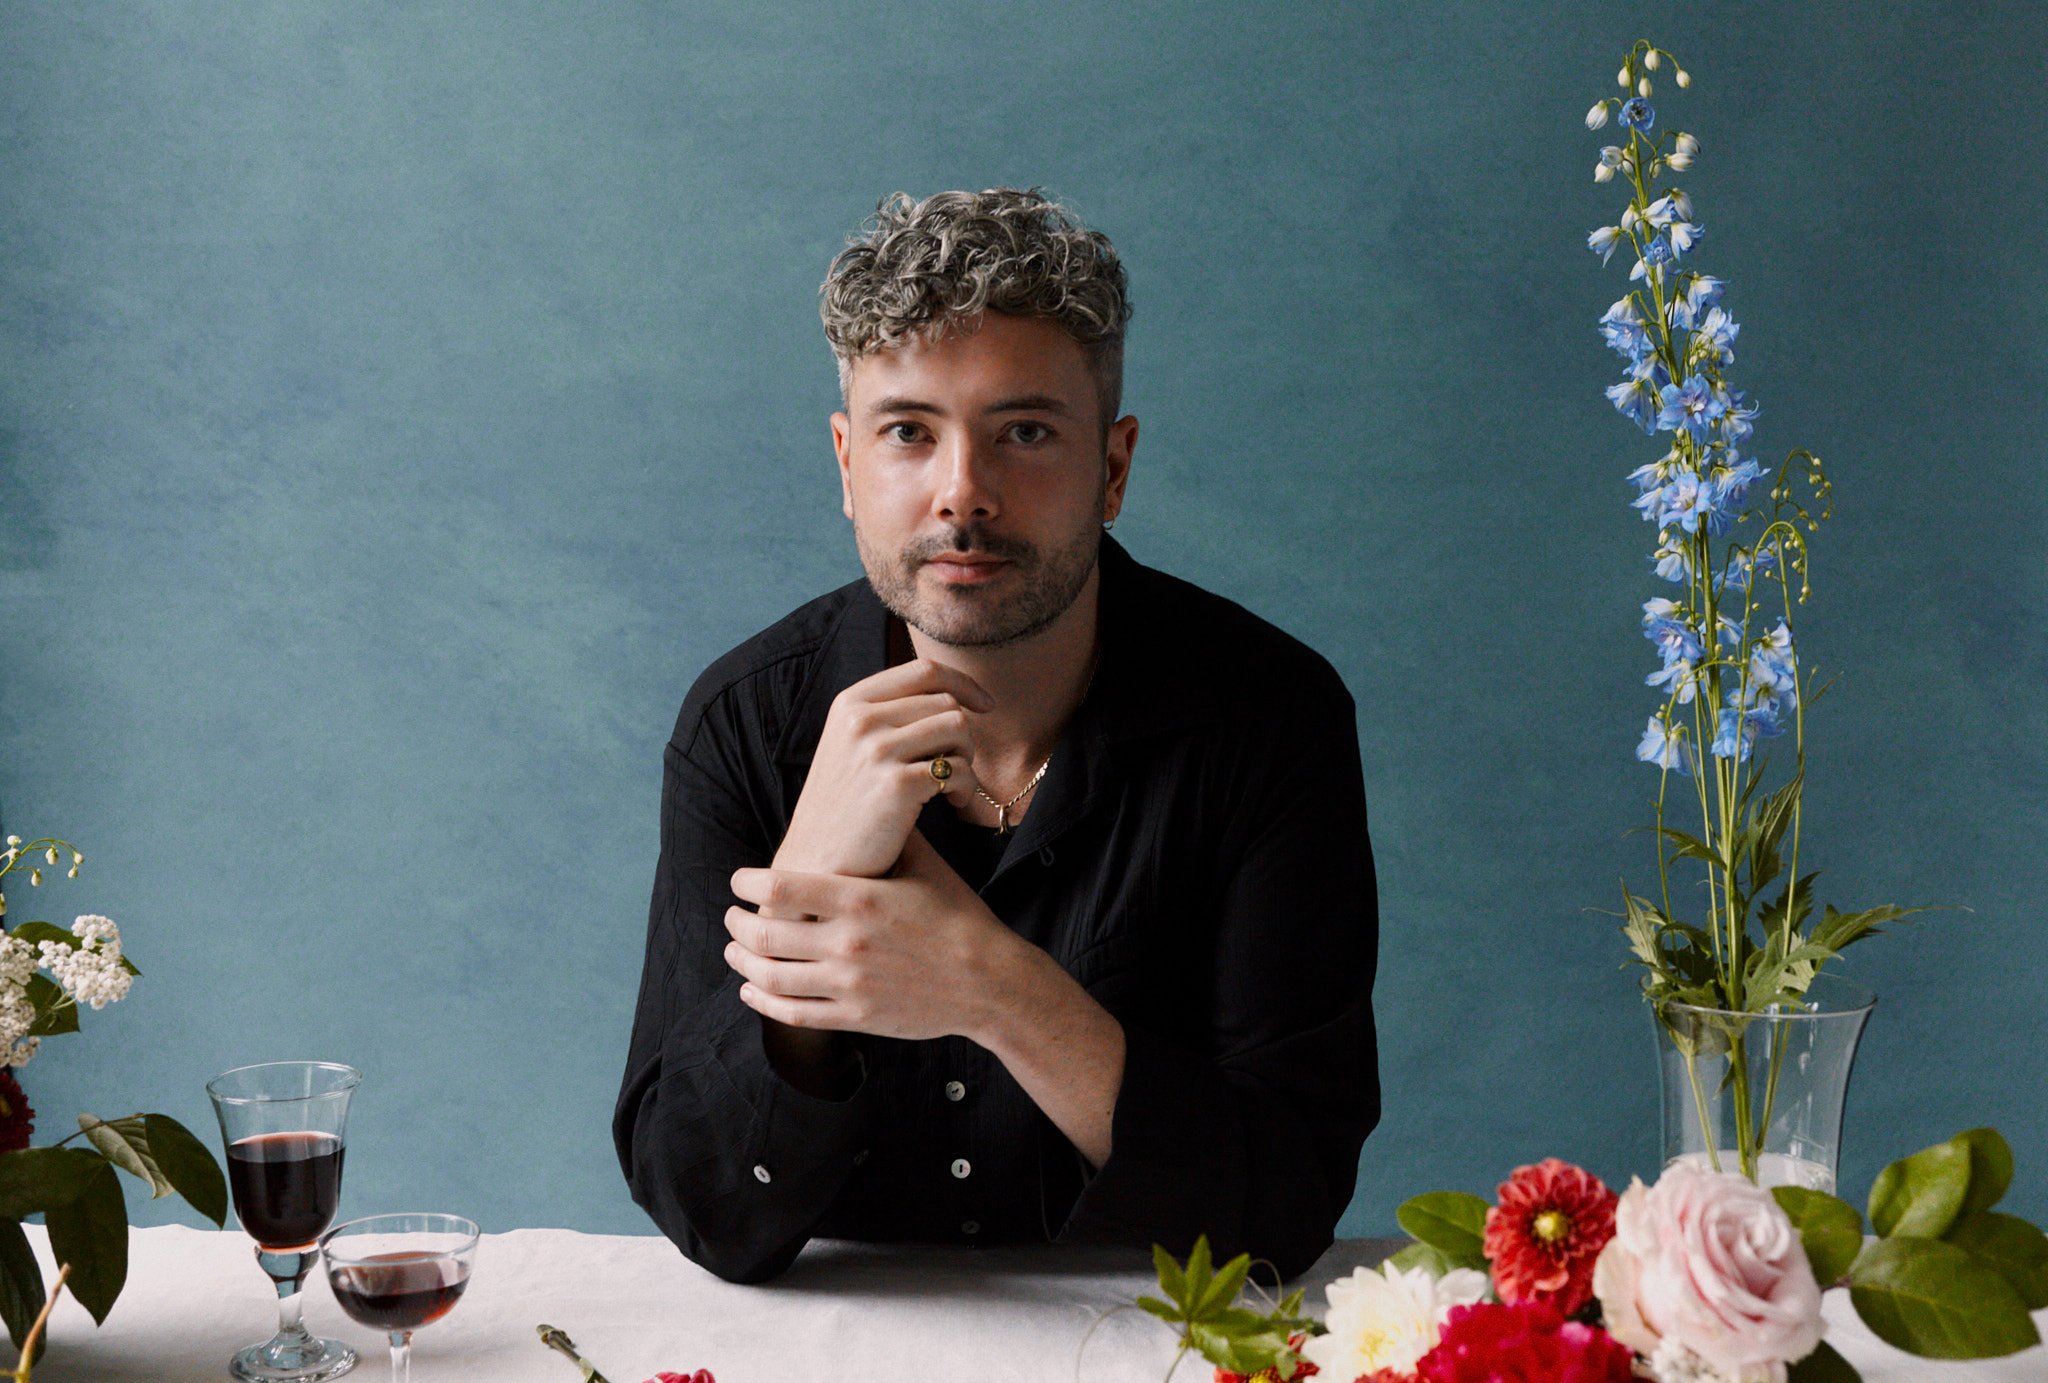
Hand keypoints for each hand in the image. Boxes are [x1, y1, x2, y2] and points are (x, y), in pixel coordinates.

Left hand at [725, 830, 1029, 1041]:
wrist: (988, 978)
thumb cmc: (956, 915)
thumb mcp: (923, 866)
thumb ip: (887, 837)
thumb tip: (864, 798)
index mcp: (859, 899)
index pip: (779, 888)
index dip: (747, 884)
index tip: (740, 881)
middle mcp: (848, 942)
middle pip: (764, 935)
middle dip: (737, 924)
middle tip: (731, 916)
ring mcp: (849, 984)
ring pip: (771, 977)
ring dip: (742, 962)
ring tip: (735, 951)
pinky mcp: (856, 1017)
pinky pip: (793, 1014)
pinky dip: (762, 1002)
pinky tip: (751, 990)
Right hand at [775, 659, 994, 878]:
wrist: (816, 863)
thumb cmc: (845, 806)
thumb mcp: (850, 745)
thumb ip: (887, 714)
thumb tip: (949, 691)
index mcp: (850, 703)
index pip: (924, 671)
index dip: (964, 683)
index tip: (985, 705)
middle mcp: (861, 720)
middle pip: (947, 702)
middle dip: (964, 735)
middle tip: (956, 767)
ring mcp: (877, 750)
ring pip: (959, 728)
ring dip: (968, 758)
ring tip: (954, 786)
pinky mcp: (897, 786)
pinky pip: (959, 769)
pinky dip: (966, 787)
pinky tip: (952, 803)